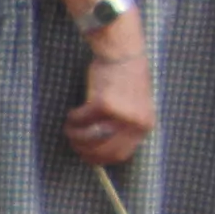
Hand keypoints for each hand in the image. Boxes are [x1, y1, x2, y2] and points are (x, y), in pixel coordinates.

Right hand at [62, 21, 155, 165]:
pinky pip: (81, 120)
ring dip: (74, 135)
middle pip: (103, 150)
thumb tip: (101, 146)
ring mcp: (120, 115)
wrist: (124, 54)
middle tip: (72, 142)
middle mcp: (135, 124)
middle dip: (83, 150)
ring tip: (69, 128)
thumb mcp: (134, 107)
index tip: (86, 155)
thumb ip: (124, 126)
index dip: (100, 159)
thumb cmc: (126, 78)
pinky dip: (73, 118)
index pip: (121, 155)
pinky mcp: (104, 104)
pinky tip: (72, 113)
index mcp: (144, 126)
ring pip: (90, 137)